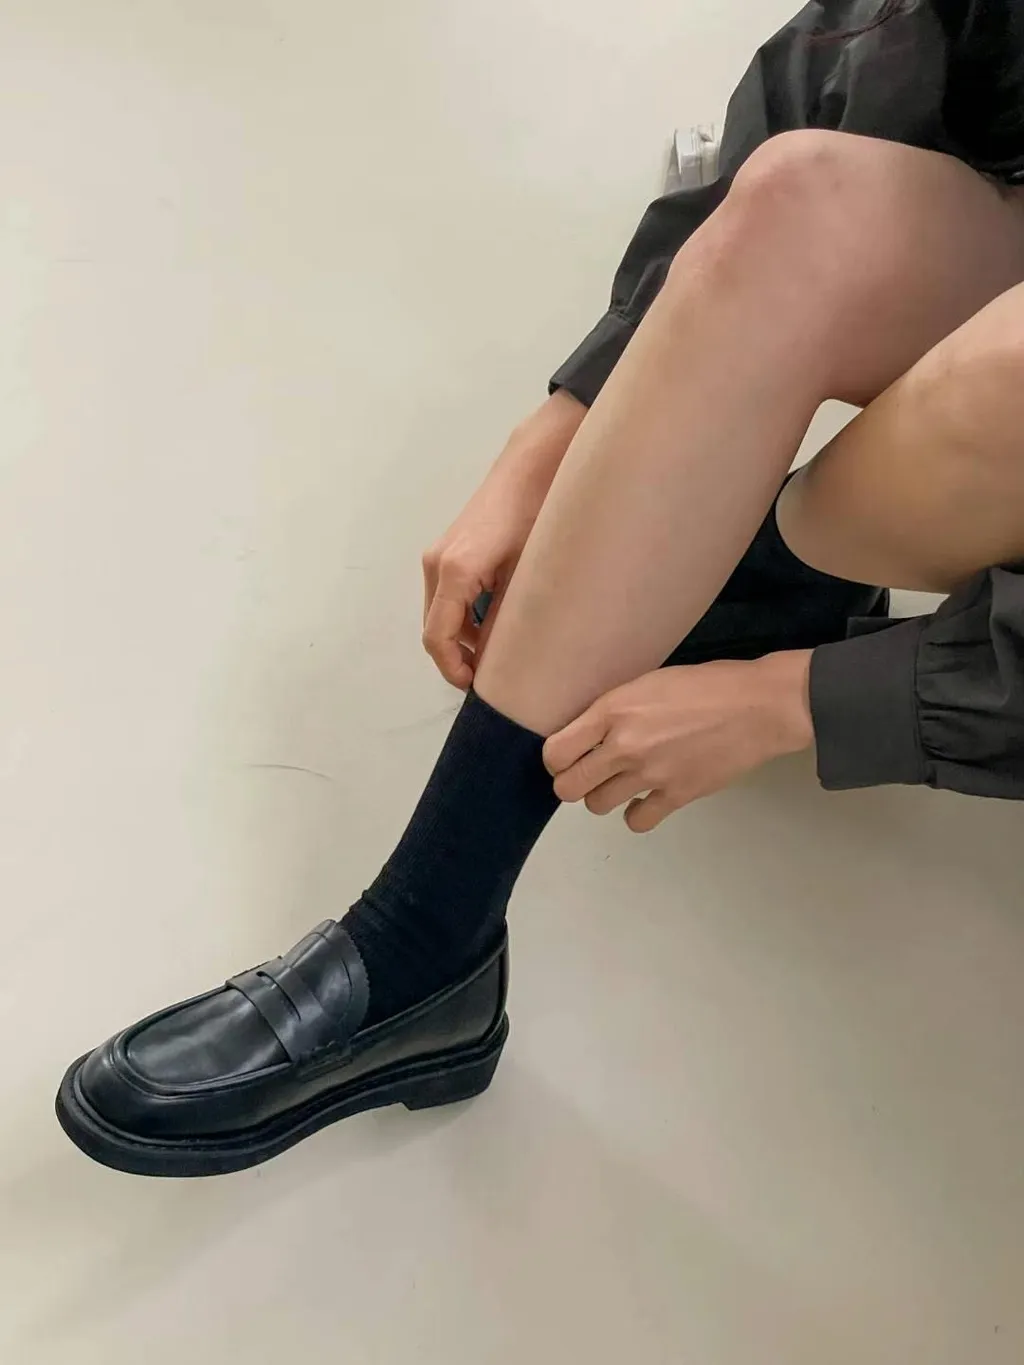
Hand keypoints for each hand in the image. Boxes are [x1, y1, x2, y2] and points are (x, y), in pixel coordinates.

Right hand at [422, 391, 584, 686]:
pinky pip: (446, 596)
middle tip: (491, 677)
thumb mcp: (530, 572)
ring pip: (440, 613)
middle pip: (435, 629)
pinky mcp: (448, 549)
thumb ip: (509, 616)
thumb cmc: (538, 513)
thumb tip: (503, 658)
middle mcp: (437, 564)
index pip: (438, 638)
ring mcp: (438, 555)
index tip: (476, 687)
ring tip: (496, 652)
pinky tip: (493, 620)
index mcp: (455, 572)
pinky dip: (463, 616)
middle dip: (457, 657)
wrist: (533, 464)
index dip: (453, 669)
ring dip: (461, 637)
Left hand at [543, 652, 814, 831]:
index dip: (557, 758)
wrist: (759, 706)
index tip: (570, 756)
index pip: (555, 751)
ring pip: (597, 807)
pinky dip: (638, 813)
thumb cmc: (707, 684)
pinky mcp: (676, 796)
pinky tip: (649, 797)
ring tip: (624, 781)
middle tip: (591, 773)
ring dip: (605, 796)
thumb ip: (615, 709)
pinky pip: (636, 821)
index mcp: (613, 709)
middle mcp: (624, 745)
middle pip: (568, 788)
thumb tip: (588, 732)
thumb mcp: (649, 681)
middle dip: (574, 782)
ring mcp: (650, 774)